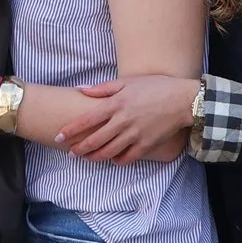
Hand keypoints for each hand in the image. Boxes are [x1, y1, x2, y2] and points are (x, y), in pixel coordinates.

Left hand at [60, 74, 197, 163]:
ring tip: (86, 159)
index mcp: (116, 104)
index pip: (87, 120)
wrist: (182, 101)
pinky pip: (127, 158)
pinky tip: (112, 160)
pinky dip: (117, 160)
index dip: (71, 130)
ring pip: (109, 152)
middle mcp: (122, 122)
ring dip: (95, 157)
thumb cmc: (155, 87)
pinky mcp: (146, 145)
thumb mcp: (127, 82)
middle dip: (80, 149)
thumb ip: (103, 88)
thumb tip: (81, 89)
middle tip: (71, 153)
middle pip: (95, 140)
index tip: (59, 136)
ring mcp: (134, 135)